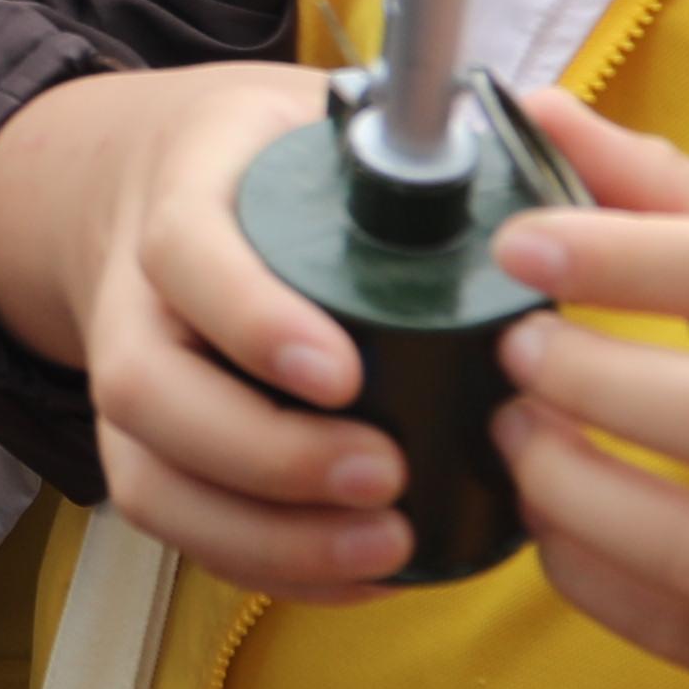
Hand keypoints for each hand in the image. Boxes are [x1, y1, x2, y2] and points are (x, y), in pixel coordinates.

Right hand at [0, 60, 405, 600]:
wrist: (148, 186)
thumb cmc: (270, 159)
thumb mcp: (323, 115)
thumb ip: (422, 134)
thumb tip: (554, 129)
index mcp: (183, 196)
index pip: (188, 256)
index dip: (256, 322)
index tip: (345, 373)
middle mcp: (136, 299)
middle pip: (152, 395)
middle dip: (269, 456)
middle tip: (385, 475)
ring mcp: (134, 384)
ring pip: (154, 482)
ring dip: (266, 536)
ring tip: (387, 547)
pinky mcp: (150, 452)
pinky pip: (182, 530)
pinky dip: (269, 569)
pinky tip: (364, 573)